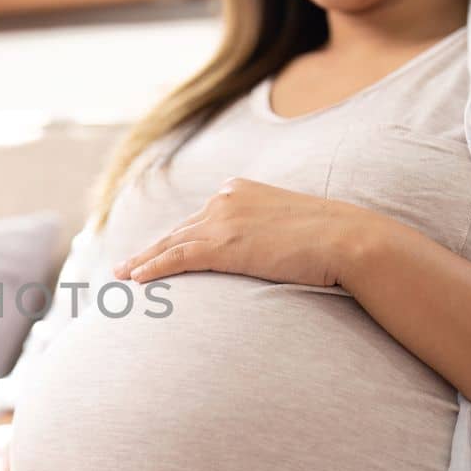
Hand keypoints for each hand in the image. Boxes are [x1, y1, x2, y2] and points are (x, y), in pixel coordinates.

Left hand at [114, 177, 392, 285]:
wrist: (348, 239)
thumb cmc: (334, 239)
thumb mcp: (294, 228)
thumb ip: (269, 234)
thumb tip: (266, 252)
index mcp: (241, 191)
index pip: (200, 219)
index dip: (176, 238)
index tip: (157, 251)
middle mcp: (225, 199)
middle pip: (179, 230)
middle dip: (152, 249)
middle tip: (126, 265)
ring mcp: (222, 220)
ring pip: (171, 244)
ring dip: (143, 261)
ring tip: (122, 275)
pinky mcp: (223, 244)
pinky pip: (176, 258)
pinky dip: (152, 268)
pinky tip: (135, 279)